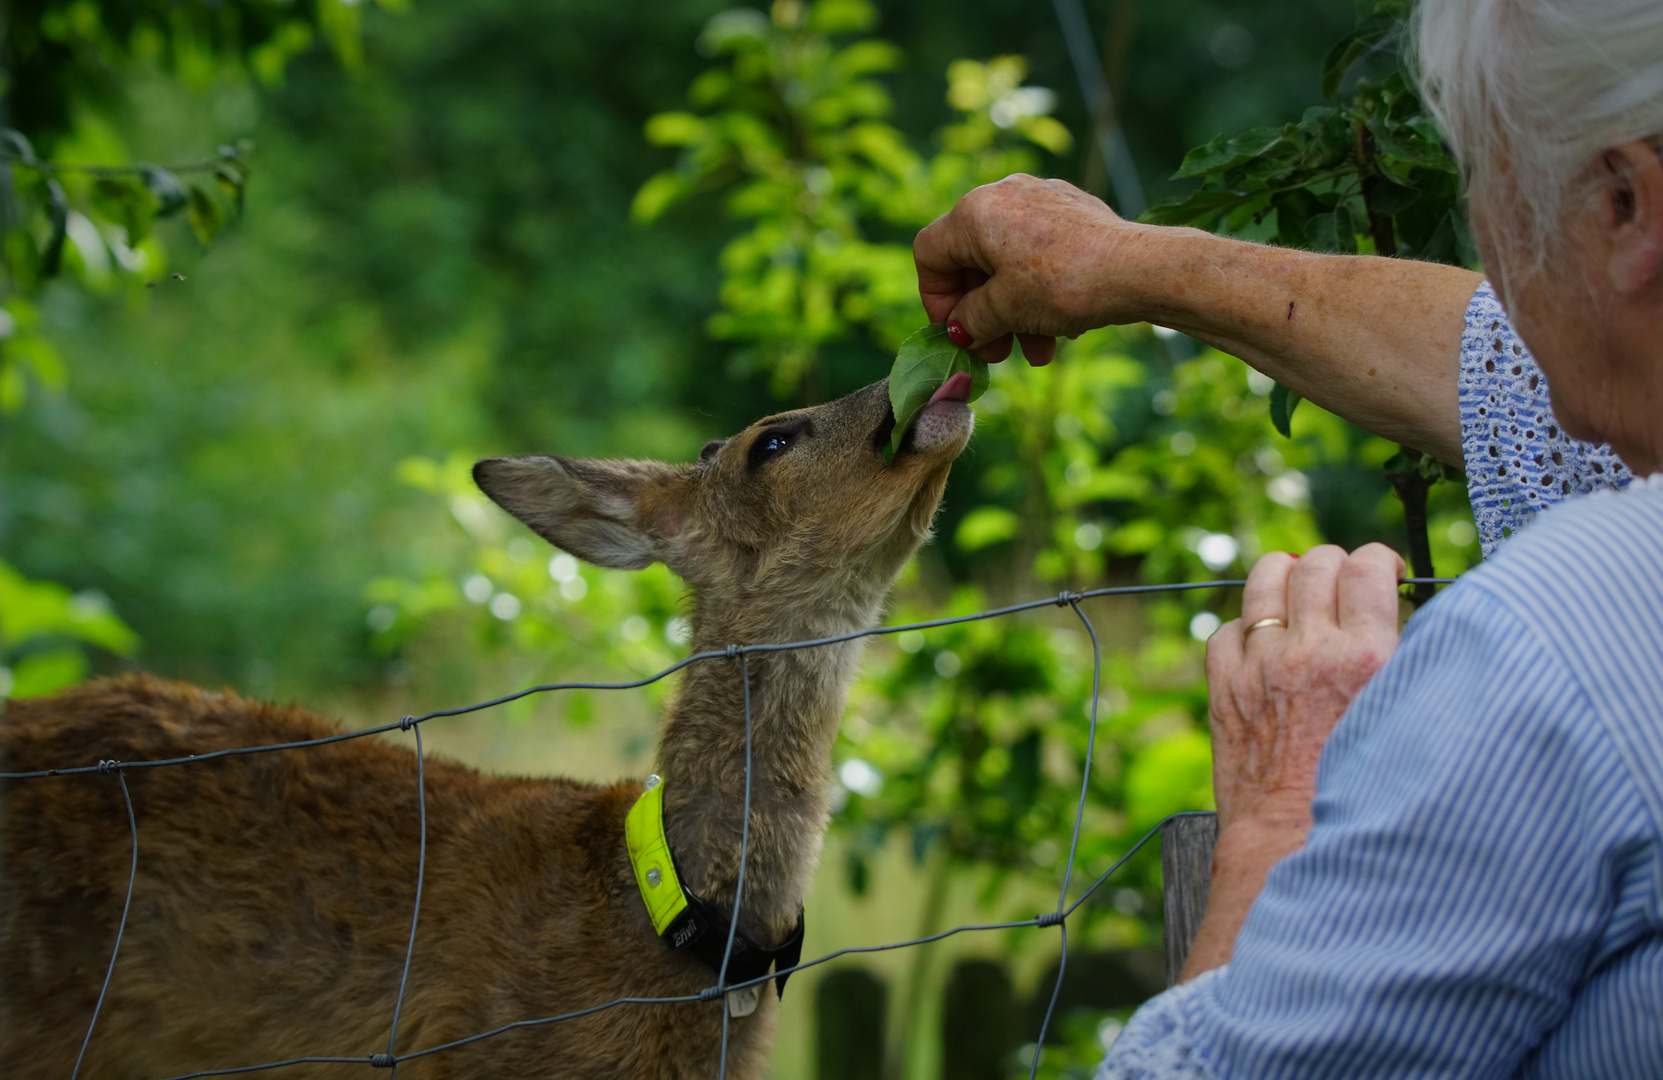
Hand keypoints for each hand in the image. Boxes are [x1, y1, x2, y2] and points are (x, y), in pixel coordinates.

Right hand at [912, 174, 1152, 364]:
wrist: (1139, 270)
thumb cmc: (1062, 285)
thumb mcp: (1005, 310)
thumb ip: (971, 320)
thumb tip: (961, 329)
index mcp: (974, 212)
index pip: (930, 254)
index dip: (936, 299)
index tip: (956, 333)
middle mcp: (1004, 194)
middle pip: (972, 261)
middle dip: (982, 314)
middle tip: (994, 353)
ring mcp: (1041, 198)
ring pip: (1010, 263)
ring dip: (1014, 313)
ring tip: (1035, 353)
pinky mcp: (1074, 211)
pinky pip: (1039, 254)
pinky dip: (1039, 292)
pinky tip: (1059, 329)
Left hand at [1180, 543, 1403, 978]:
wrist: (1297, 849)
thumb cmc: (1367, 801)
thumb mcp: (1409, 725)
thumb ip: (1409, 668)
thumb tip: (1410, 628)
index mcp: (1367, 657)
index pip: (1367, 566)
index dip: (1378, 560)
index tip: (1384, 574)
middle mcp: (1309, 651)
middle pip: (1315, 564)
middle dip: (1333, 564)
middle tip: (1344, 585)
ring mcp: (1259, 666)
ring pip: (1263, 580)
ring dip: (1283, 575)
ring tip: (1297, 588)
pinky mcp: (1223, 689)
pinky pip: (1225, 630)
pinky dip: (1244, 628)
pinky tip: (1262, 642)